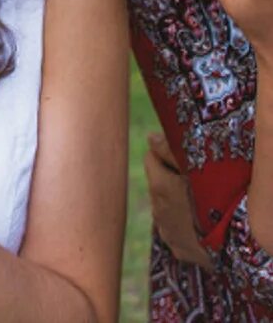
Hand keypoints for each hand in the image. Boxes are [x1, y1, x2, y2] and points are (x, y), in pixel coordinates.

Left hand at [143, 131, 211, 270]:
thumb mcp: (198, 168)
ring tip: (202, 202)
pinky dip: (185, 224)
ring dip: (177, 201)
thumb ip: (170, 150)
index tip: (182, 157)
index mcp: (160, 186)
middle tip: (196, 180)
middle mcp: (157, 209)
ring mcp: (167, 232)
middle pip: (158, 183)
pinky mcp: (179, 249)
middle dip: (171, 178)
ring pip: (166, 207)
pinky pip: (177, 230)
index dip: (165, 154)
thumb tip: (150, 138)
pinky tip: (203, 223)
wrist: (237, 243)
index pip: (151, 158)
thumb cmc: (221, 199)